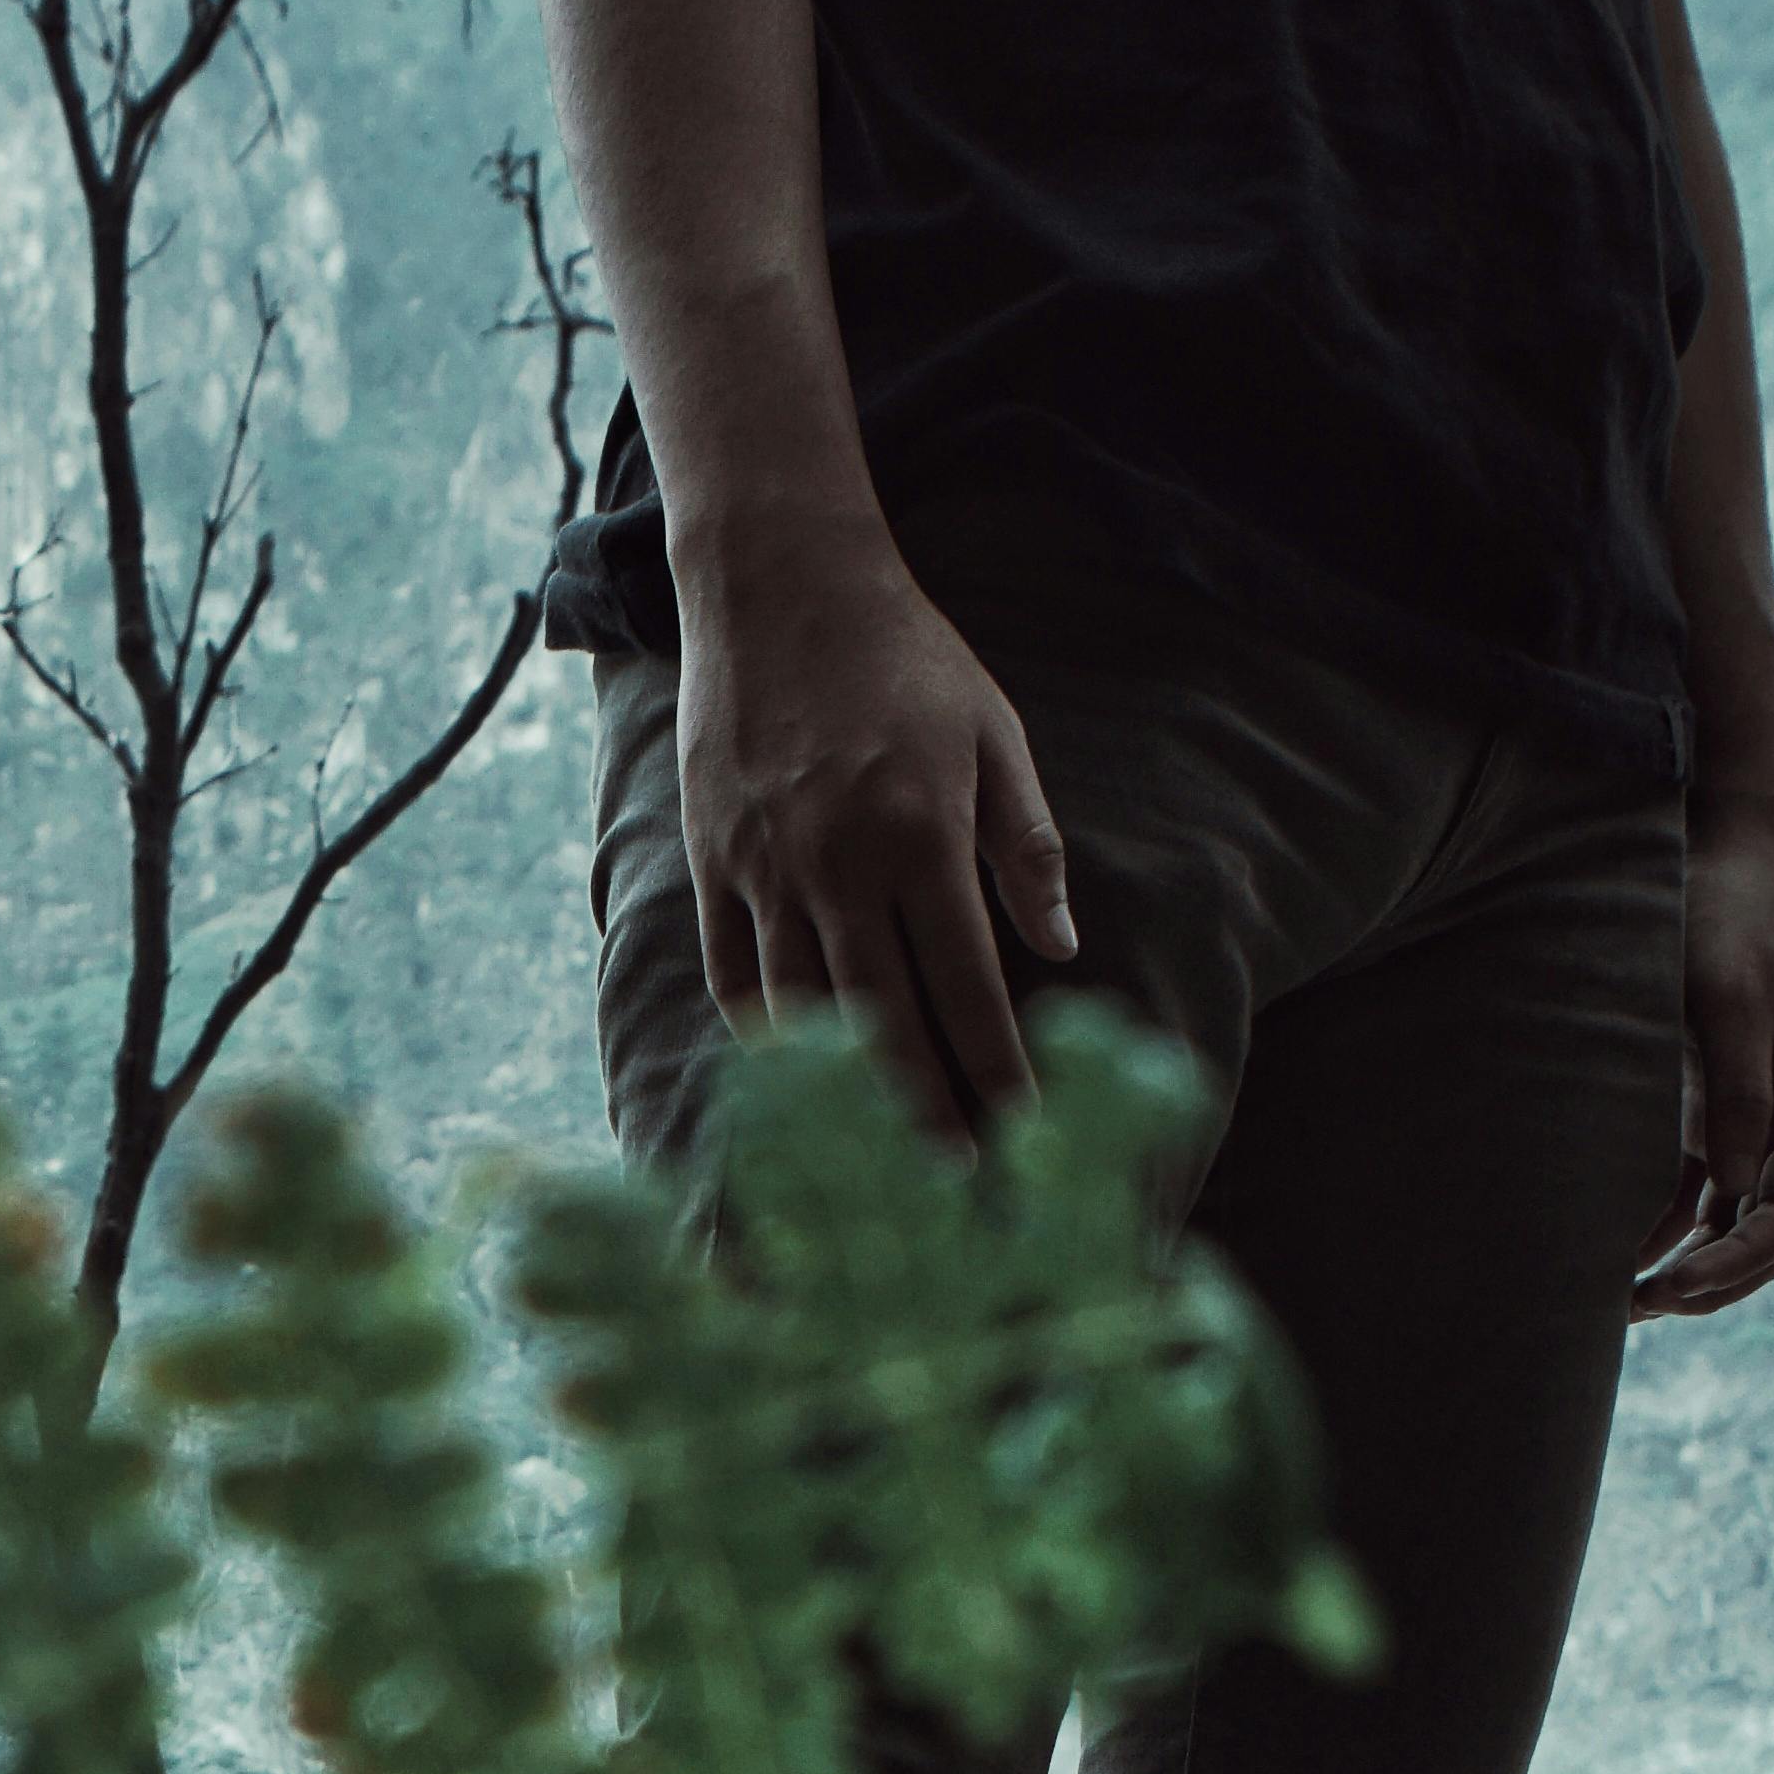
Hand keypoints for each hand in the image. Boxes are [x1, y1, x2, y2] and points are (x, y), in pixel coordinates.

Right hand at [672, 525, 1073, 1142]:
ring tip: (873, 1162)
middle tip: (954, 1188)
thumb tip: (1061, 947)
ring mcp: (766, 872)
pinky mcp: (711, 865)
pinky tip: (793, 1085)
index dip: (1000, 1072)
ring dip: (841, 1099)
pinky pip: (734, 976)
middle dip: (924, 1115)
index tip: (1029, 1134)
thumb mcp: (993, 732)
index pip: (969, 988)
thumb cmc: (903, 657)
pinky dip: (765, 1038)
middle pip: (885, 1026)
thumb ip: (1025, 844)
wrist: (777, 585)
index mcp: (921, 836)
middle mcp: (840, 868)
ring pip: (804, 1016)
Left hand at [1632, 791, 1773, 1320]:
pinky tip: (1611, 1254)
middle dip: (1712, 1282)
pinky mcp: (1705, 1110)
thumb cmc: (1731, 915)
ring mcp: (1748, 1122)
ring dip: (1682, 1266)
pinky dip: (1660, 1230)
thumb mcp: (1730, 998)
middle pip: (1765, 1237)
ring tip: (1615, 1302)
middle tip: (1637, 1307)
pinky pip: (1691, 1193)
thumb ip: (1735, 1091)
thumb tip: (1735, 1185)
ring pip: (1726, 1224)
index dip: (1740, 1264)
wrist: (1724, 853)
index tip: (1676, 1287)